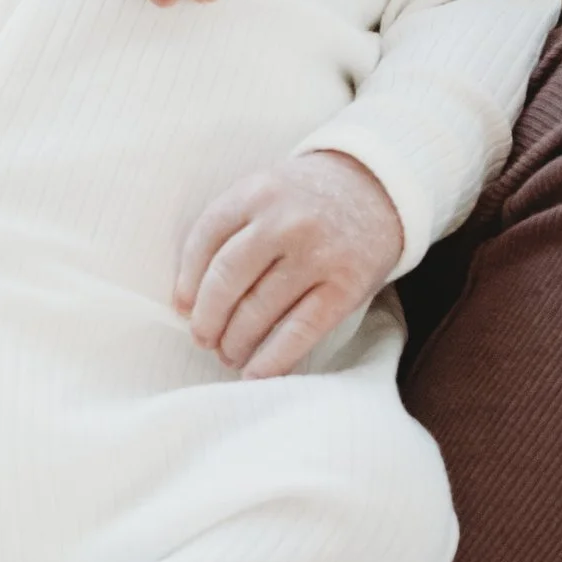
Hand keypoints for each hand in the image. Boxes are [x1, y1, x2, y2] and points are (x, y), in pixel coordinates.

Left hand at [173, 152, 402, 376]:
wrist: (378, 188)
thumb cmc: (308, 198)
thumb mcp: (266, 191)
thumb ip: (232, 228)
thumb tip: (189, 298)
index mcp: (257, 192)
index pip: (205, 240)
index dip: (187, 281)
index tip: (183, 308)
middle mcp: (284, 222)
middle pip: (226, 280)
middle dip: (208, 319)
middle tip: (202, 339)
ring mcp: (318, 255)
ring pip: (259, 311)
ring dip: (235, 342)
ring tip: (229, 355)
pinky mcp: (345, 287)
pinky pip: (300, 331)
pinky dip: (273, 359)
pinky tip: (255, 373)